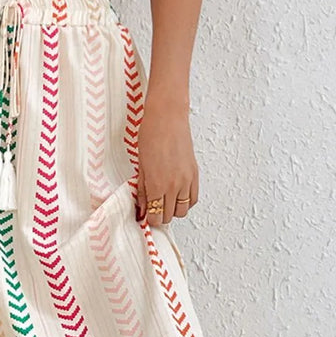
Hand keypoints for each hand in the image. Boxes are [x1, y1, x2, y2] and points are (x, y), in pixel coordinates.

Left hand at [134, 94, 198, 225]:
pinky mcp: (194, 174)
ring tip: (165, 201)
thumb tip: (142, 208)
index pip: (155, 217)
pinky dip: (185, 202)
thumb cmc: (151, 135)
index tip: (145, 214)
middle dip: (160, 216)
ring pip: (182, 211)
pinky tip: (177, 195)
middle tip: (153, 208)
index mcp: (156, 185)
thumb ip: (142, 190)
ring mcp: (186, 181)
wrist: (168, 117)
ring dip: (173, 210)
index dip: (150, 219)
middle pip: (169, 217)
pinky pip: (193, 199)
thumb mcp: (140, 166)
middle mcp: (173, 186)